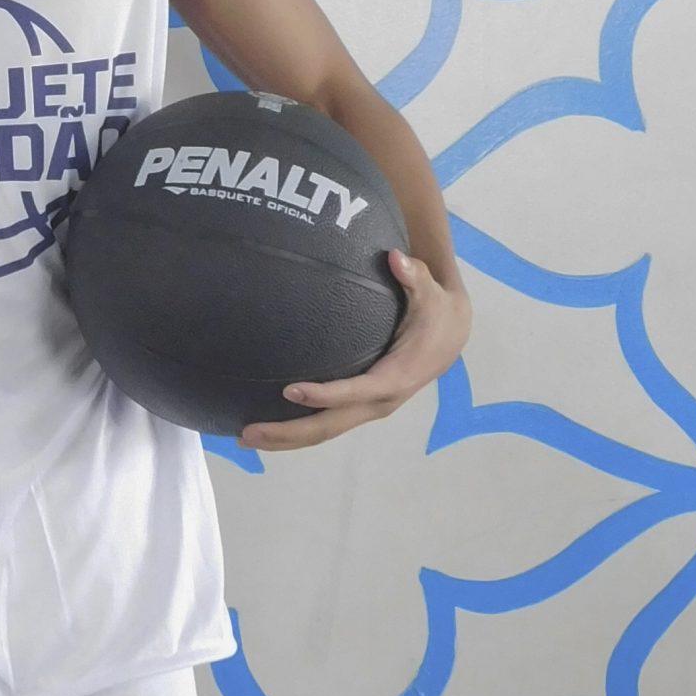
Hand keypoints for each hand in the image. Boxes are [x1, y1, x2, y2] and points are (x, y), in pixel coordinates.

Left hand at [238, 251, 470, 452]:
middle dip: (290, 431)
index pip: (356, 391)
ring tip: (245, 437)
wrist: (449, 335)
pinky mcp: (360, 405)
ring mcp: (369, 407)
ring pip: (326, 431)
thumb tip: (397, 258)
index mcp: (395, 376)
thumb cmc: (435, 311)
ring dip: (286, 437)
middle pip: (331, 424)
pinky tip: (267, 426)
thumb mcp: (430, 292)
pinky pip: (328, 422)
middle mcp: (380, 400)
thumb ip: (414, 276)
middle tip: (247, 432)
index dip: (324, 394)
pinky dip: (297, 429)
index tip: (289, 389)